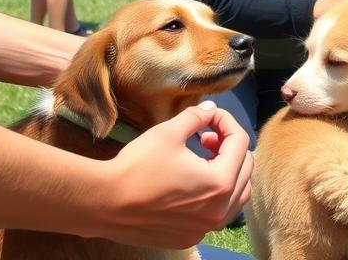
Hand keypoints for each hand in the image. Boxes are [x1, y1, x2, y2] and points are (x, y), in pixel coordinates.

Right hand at [100, 101, 251, 247]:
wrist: (103, 203)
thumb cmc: (136, 166)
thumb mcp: (169, 132)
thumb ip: (197, 117)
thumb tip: (210, 109)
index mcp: (220, 183)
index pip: (240, 143)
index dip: (226, 122)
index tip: (210, 116)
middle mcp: (219, 211)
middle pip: (245, 169)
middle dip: (229, 147)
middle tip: (205, 137)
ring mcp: (205, 229)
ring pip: (235, 195)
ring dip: (227, 171)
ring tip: (202, 157)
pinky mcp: (189, 238)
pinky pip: (216, 213)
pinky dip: (213, 195)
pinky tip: (191, 183)